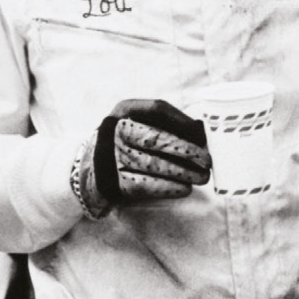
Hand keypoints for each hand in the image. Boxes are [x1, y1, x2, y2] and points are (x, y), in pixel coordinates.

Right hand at [91, 98, 210, 207]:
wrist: (91, 170)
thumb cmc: (126, 143)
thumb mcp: (137, 123)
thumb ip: (164, 124)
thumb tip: (200, 133)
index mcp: (124, 111)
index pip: (157, 109)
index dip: (182, 121)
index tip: (200, 135)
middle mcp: (116, 131)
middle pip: (156, 138)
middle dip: (186, 150)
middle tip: (206, 161)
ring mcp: (113, 157)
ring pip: (154, 164)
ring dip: (183, 172)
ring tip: (201, 177)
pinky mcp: (115, 182)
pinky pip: (147, 185)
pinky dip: (169, 188)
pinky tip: (185, 189)